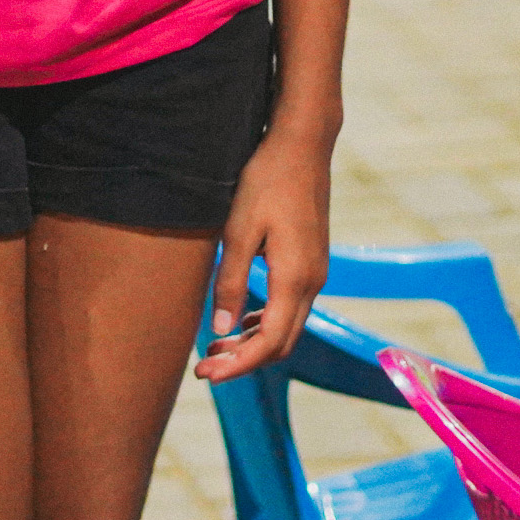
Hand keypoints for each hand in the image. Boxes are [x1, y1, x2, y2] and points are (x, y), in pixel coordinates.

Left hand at [196, 119, 333, 382]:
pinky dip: (264, 322)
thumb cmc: (267, 181)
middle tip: (204, 369)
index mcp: (295, 278)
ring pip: (286, 327)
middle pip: (281, 343)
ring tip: (215, 349)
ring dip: (253, 343)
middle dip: (243, 361)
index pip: (269, 343)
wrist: (303, 145)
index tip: (206, 374)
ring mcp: (316, 272)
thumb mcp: (239, 229)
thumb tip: (220, 330)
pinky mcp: (311, 262)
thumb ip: (231, 280)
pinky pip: (290, 308)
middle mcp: (312, 282)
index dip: (238, 365)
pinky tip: (239, 319)